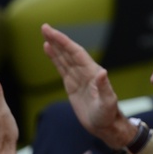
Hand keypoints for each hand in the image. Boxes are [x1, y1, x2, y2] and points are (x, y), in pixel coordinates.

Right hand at [41, 24, 136, 149]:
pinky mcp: (72, 85)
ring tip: (45, 34)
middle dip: (57, 40)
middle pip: (69, 52)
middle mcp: (85, 72)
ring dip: (55, 46)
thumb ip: (105, 88)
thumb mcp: (107, 103)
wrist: (106, 126)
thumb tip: (102, 72)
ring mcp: (78, 77)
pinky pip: (62, 68)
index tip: (52, 33)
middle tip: (44, 27)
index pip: (76, 53)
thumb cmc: (108, 115)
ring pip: (64, 58)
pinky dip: (55, 58)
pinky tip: (48, 50)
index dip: (64, 43)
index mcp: (92, 73)